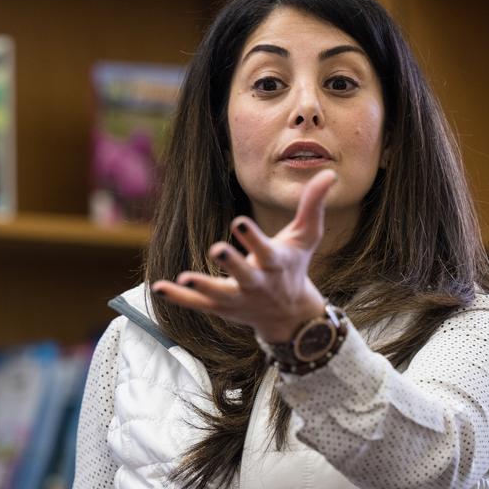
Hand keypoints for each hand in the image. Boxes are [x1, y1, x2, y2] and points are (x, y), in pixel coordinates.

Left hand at [152, 169, 337, 341]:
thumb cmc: (295, 267)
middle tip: (216, 250)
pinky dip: (179, 298)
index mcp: (276, 263)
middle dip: (232, 265)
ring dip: (202, 287)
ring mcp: (238, 298)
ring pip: (219, 295)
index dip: (253, 238)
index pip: (265, 250)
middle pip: (245, 276)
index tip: (238, 223)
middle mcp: (257, 283)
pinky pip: (197, 305)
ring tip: (185, 277)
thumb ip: (313, 205)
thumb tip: (329, 173)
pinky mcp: (221, 308)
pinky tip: (160, 286)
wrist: (289, 316)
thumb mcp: (307, 237)